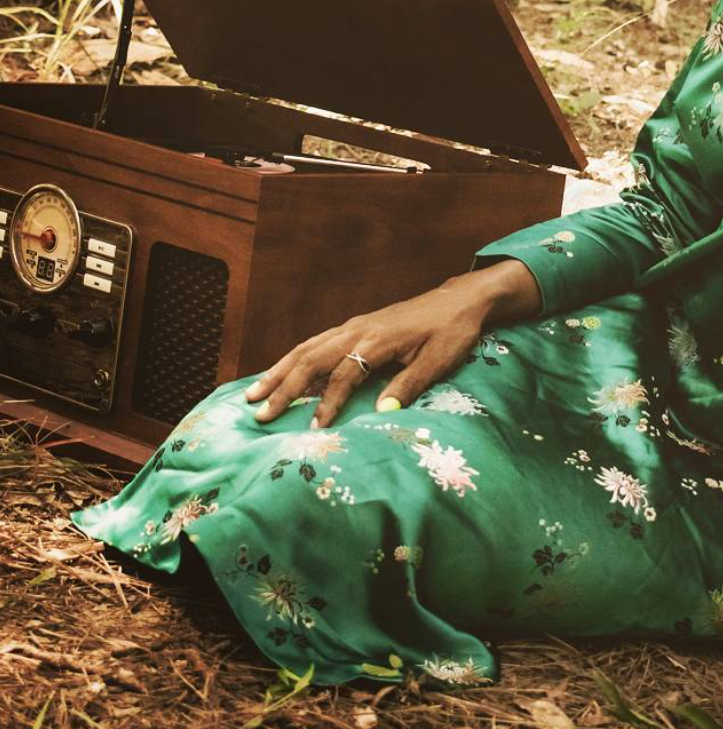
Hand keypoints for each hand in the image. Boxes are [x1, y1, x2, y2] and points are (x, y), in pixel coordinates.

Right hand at [242, 264, 523, 429]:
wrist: (459, 299)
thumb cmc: (452, 331)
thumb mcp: (439, 360)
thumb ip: (410, 384)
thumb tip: (382, 413)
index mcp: (378, 340)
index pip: (344, 374)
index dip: (328, 403)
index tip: (315, 429)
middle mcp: (358, 329)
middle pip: (312, 358)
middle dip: (284, 386)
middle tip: (259, 413)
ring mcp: (354, 325)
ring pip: (308, 347)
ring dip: (280, 369)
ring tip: (255, 392)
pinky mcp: (356, 326)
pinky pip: (317, 341)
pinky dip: (294, 357)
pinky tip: (282, 370)